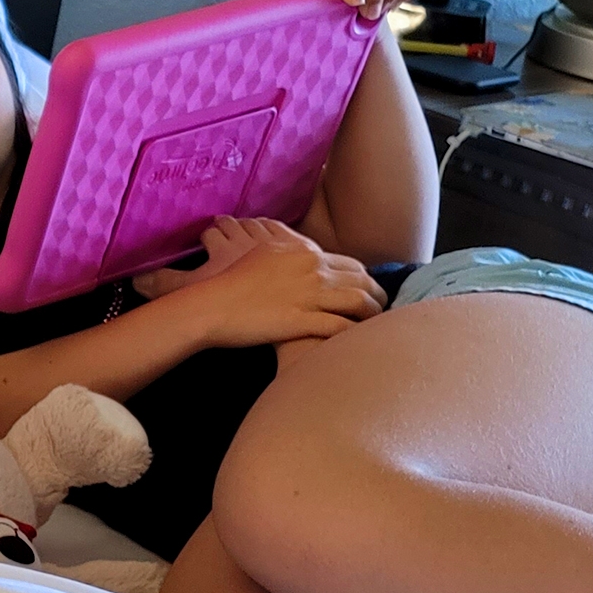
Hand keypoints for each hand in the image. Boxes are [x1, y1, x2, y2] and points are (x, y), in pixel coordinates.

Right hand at [179, 216, 385, 347]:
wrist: (211, 304)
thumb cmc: (231, 281)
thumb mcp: (262, 253)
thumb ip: (287, 249)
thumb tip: (302, 252)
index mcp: (304, 252)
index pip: (351, 263)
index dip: (364, 278)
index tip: (367, 290)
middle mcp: (312, 270)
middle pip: (362, 280)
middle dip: (377, 295)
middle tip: (380, 309)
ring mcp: (309, 295)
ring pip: (359, 302)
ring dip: (373, 314)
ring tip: (375, 327)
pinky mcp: (302, 320)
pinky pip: (341, 327)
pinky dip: (354, 334)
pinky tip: (357, 342)